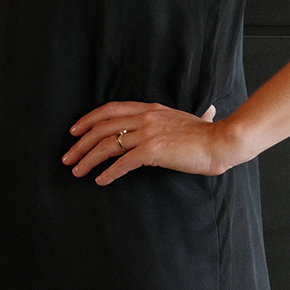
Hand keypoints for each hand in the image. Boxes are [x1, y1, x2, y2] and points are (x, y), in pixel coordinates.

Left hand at [63, 101, 232, 184]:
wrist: (222, 142)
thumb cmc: (209, 134)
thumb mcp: (191, 118)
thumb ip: (186, 117)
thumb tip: (208, 111)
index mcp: (150, 109)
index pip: (110, 110)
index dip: (88, 120)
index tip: (74, 131)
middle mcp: (145, 118)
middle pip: (102, 128)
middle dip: (80, 143)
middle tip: (67, 157)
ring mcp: (148, 133)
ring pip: (108, 145)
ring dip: (88, 159)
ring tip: (77, 171)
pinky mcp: (153, 150)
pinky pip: (123, 162)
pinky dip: (109, 172)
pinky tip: (101, 180)